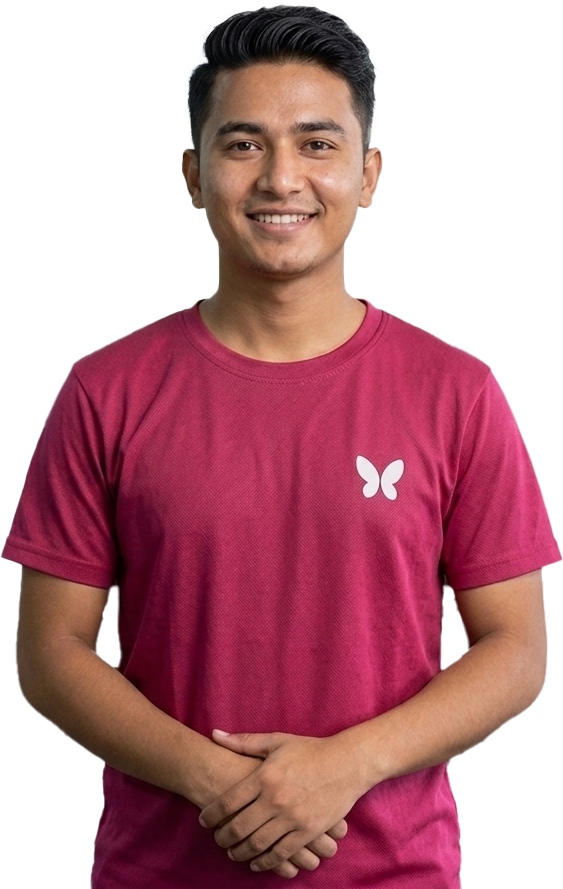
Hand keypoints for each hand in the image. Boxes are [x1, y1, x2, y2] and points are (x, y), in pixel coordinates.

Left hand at [200, 730, 361, 874]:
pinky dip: (265, 862)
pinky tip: (256, 861)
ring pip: (257, 844)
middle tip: (216, 839)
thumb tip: (215, 735)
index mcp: (265, 776)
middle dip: (222, 837)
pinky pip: (281, 853)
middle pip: (238, 827)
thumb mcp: (276, 741)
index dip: (212, 815)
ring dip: (239, 852)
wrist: (347, 764)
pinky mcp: (307, 831)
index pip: (228, 802)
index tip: (204, 820)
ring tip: (232, 852)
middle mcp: (275, 799)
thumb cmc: (310, 750)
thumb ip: (244, 742)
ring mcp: (292, 818)